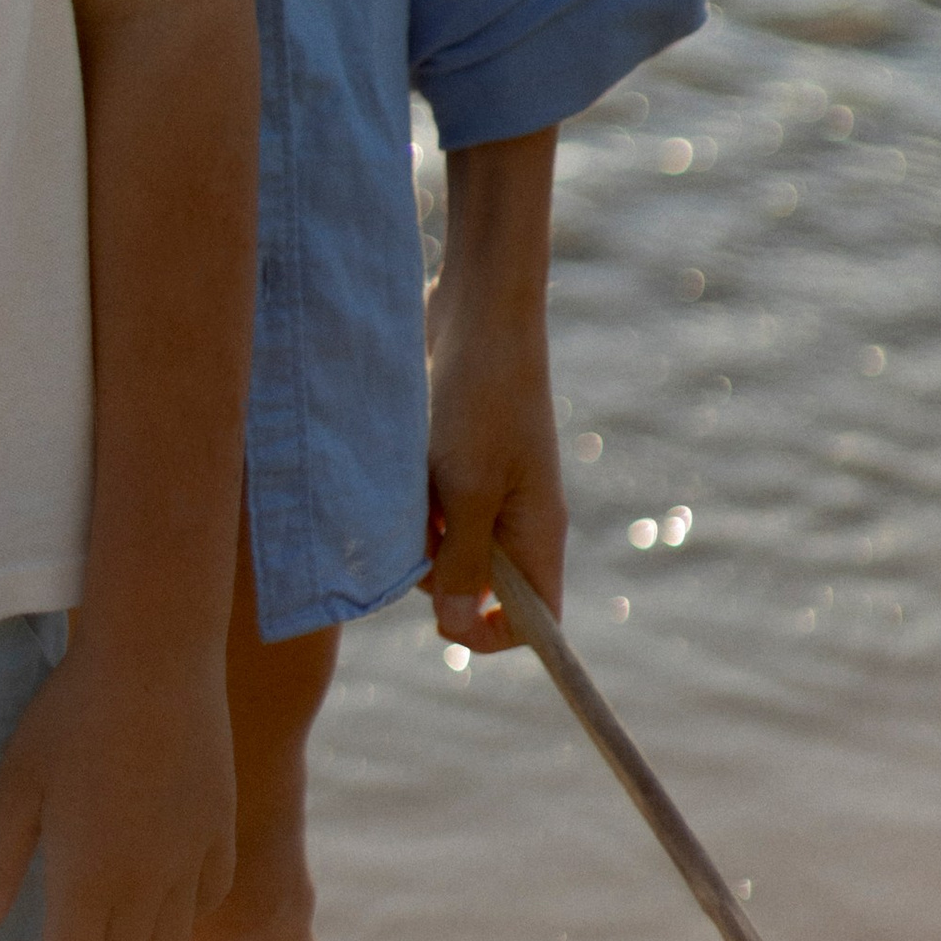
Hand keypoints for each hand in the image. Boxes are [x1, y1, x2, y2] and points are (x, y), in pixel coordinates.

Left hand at [0, 638, 236, 940]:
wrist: (155, 655)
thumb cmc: (73, 712)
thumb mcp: (17, 781)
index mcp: (89, 880)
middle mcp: (146, 885)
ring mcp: (190, 858)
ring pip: (165, 940)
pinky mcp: (221, 828)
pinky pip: (207, 899)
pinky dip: (182, 919)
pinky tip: (166, 906)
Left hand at [421, 295, 566, 659]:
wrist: (477, 307)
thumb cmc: (480, 397)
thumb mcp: (466, 487)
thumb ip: (461, 561)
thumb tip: (456, 629)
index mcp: (537, 532)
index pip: (536, 619)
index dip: (493, 634)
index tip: (444, 618)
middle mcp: (518, 516)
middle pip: (481, 586)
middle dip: (439, 575)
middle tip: (418, 530)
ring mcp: (488, 484)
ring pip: (447, 544)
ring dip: (418, 531)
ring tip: (409, 484)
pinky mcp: (457, 456)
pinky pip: (431, 504)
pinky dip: (411, 497)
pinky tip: (403, 463)